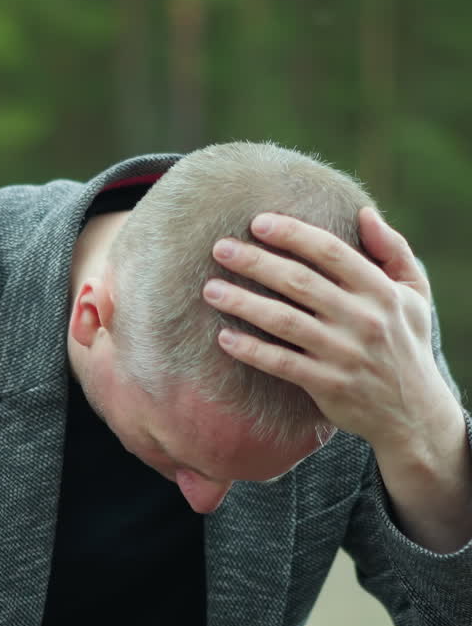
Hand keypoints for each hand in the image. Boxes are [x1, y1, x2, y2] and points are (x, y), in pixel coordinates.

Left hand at [203, 207, 458, 453]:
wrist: (413, 413)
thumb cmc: (407, 344)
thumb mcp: (415, 294)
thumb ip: (393, 251)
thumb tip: (364, 213)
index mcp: (381, 291)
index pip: (330, 252)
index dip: (292, 234)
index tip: (257, 222)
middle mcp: (362, 319)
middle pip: (299, 282)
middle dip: (256, 262)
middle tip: (220, 249)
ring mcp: (343, 354)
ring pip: (284, 321)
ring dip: (243, 303)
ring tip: (210, 290)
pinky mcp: (328, 385)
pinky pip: (282, 364)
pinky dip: (251, 351)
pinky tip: (224, 338)